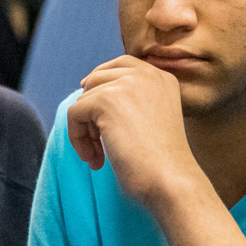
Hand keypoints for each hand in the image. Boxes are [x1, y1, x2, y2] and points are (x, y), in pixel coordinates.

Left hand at [66, 56, 203, 210]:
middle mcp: (147, 74)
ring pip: (84, 98)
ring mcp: (128, 83)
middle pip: (98, 79)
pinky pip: (74, 113)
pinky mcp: (107, 99)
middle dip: (91, 112)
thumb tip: (88, 89)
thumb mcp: (153, 120)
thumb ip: (132, 102)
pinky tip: (94, 159)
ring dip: (84, 130)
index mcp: (163, 78)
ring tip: (98, 156)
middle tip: (97, 145)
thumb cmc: (162, 164)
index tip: (90, 107)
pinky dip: (77, 138)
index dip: (100, 84)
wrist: (171, 180)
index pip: (121, 65)